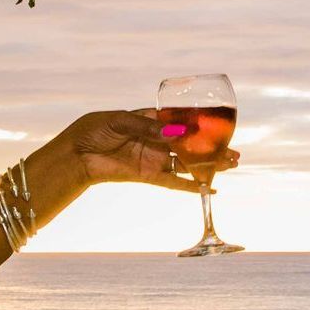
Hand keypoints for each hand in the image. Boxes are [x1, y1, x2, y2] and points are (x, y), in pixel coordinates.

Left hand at [66, 109, 238, 193]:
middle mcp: (157, 140)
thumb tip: (174, 133)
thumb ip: (148, 128)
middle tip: (234, 153)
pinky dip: (192, 186)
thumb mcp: (120, 122)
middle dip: (213, 148)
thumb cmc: (93, 131)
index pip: (182, 121)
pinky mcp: (149, 176)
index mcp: (151, 120)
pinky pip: (175, 182)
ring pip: (188, 163)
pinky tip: (210, 189)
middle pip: (191, 144)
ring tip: (231, 165)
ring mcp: (154, 159)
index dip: (201, 125)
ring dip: (209, 165)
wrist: (75, 155)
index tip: (220, 126)